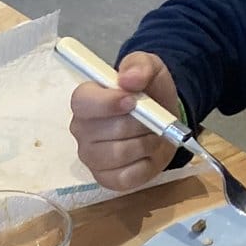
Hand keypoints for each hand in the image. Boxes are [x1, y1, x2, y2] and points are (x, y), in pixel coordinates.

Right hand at [70, 51, 182, 192]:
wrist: (163, 123)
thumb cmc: (150, 94)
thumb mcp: (150, 68)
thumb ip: (140, 65)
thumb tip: (128, 79)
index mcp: (85, 101)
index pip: (82, 103)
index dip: (107, 103)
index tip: (132, 101)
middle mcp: (82, 131)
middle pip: (110, 130)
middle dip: (141, 123)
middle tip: (153, 118)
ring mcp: (91, 158)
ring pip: (120, 154)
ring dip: (146, 143)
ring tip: (152, 135)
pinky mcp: (105, 179)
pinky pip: (127, 176)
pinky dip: (146, 165)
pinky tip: (146, 155)